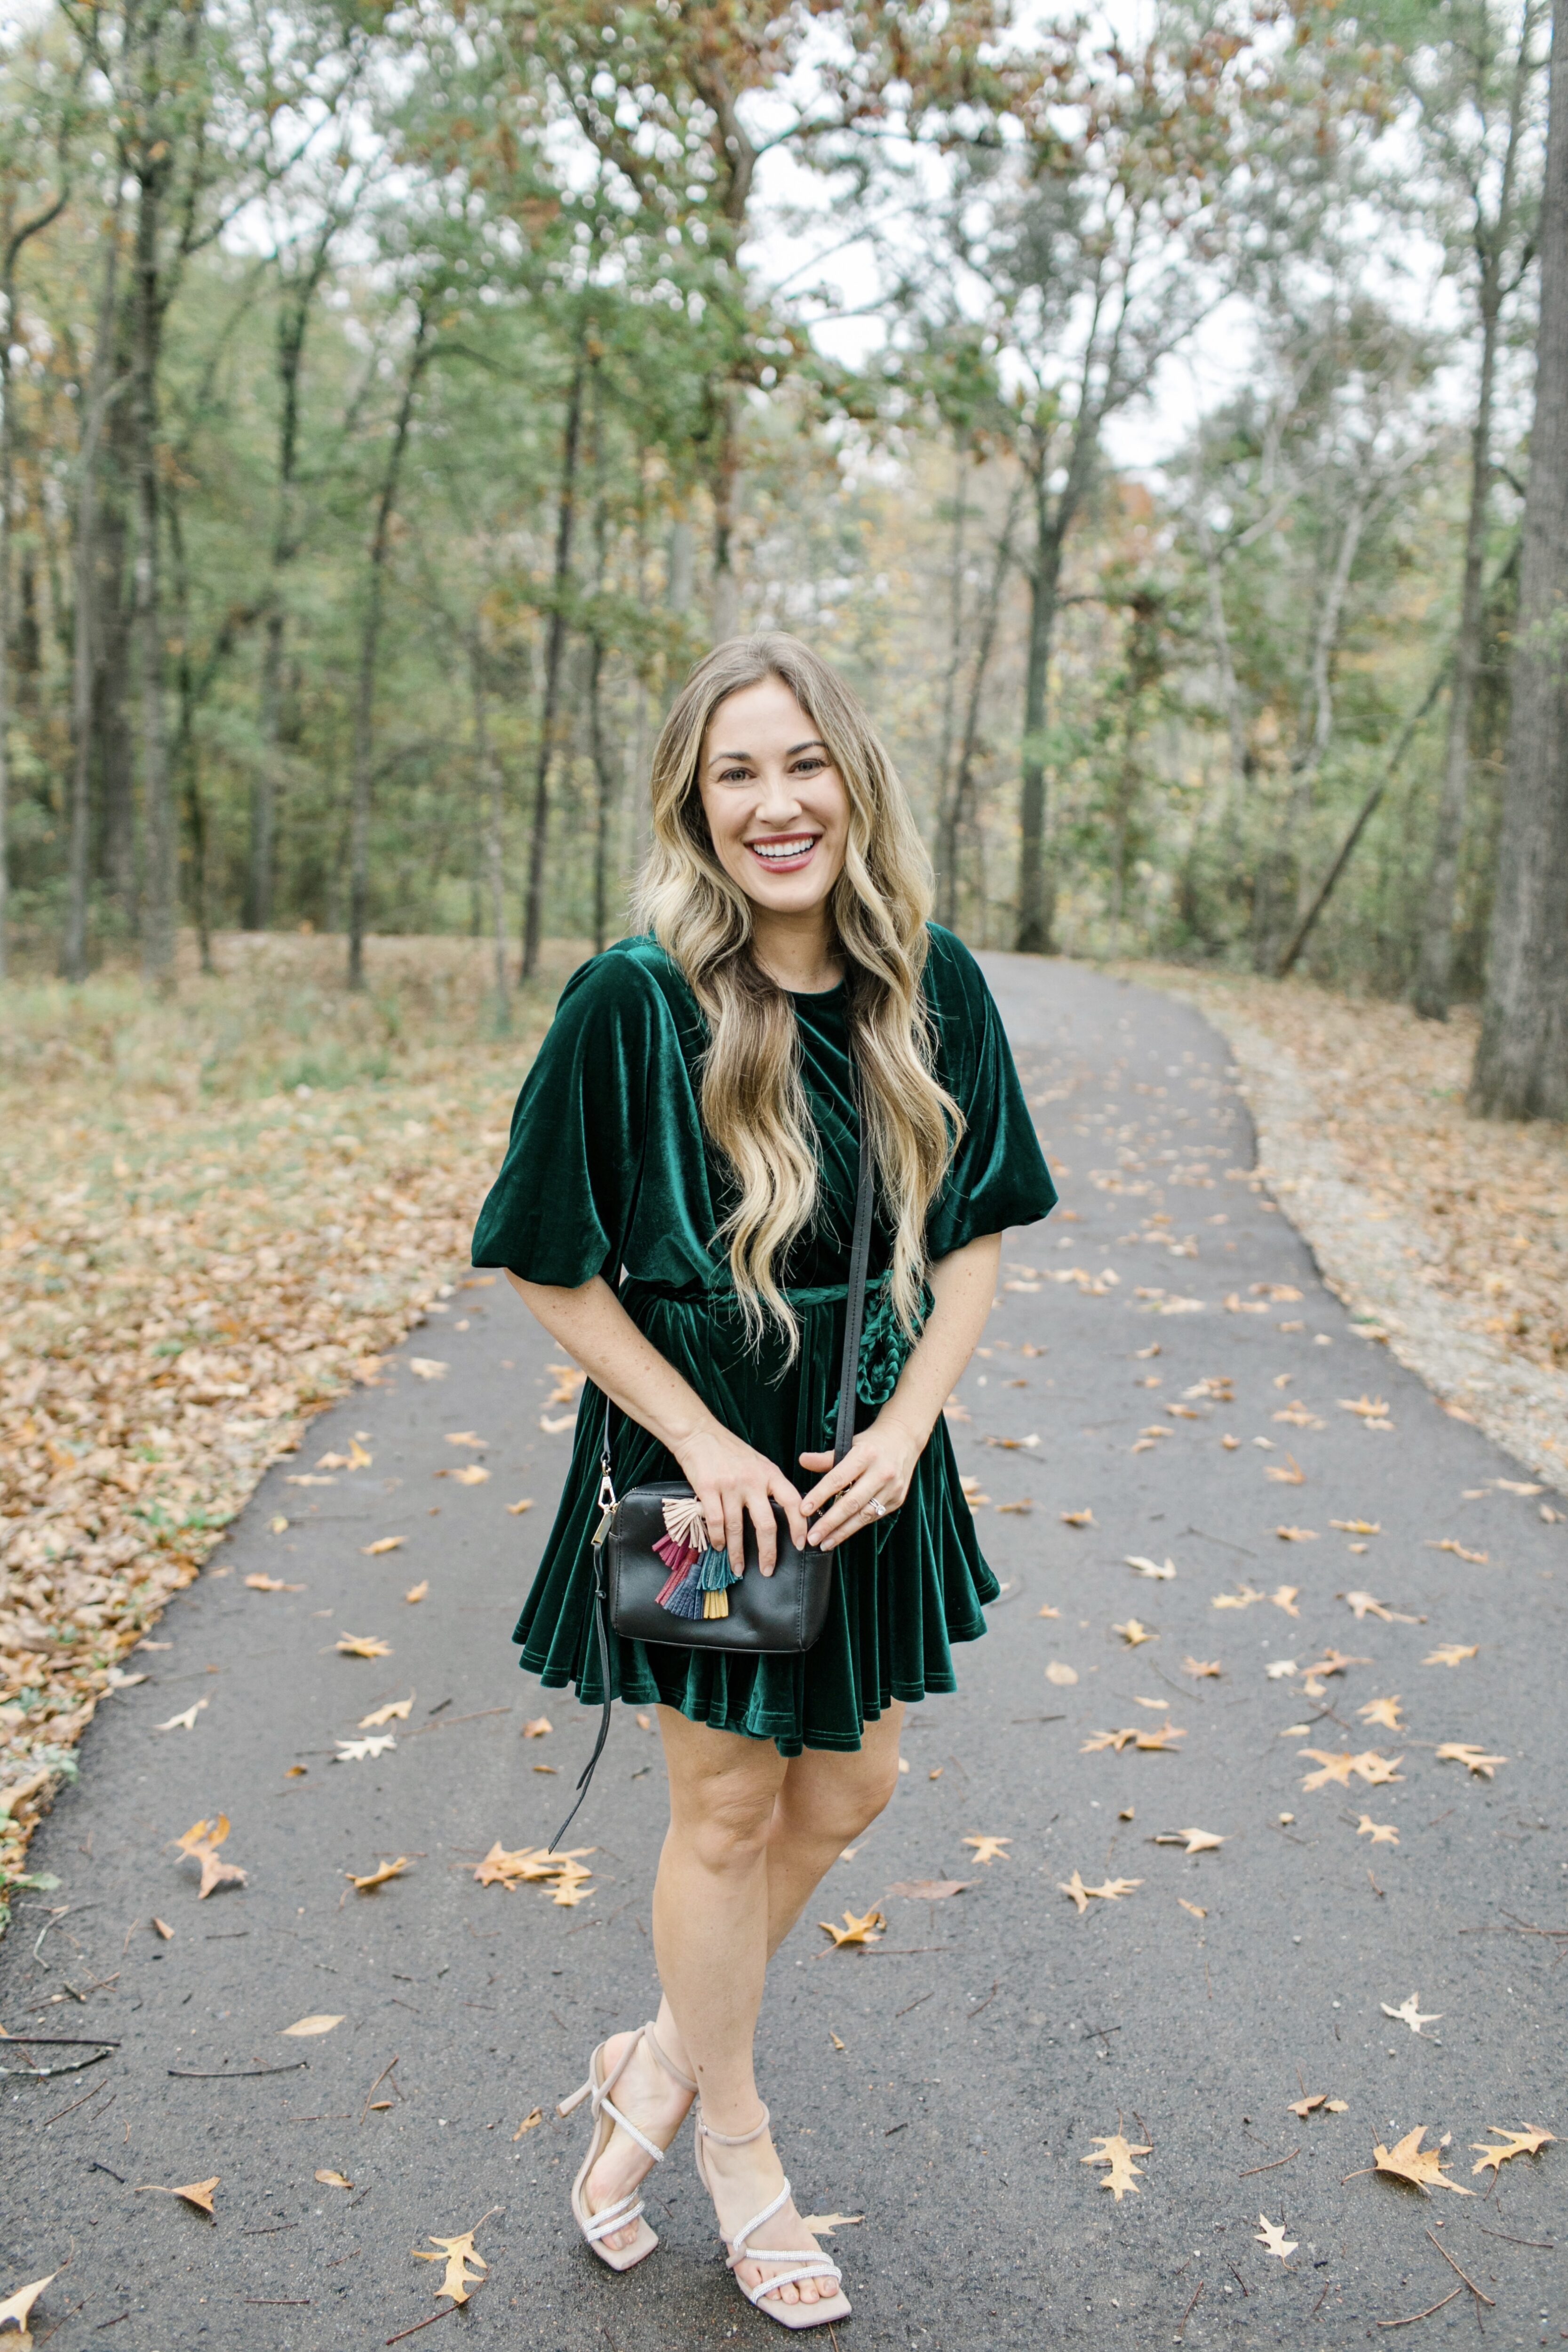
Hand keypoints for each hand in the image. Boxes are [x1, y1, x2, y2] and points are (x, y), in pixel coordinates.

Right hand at [669, 1419, 807, 1575]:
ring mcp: (730, 1485)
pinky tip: (719, 1548)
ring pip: (737, 1528)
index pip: (793, 1502)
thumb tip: (783, 1514)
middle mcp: (753, 1480)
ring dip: (737, 1553)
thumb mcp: (759, 1463)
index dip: (799, 1526)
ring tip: (738, 1568)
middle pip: (766, 1523)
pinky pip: (716, 1522)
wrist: (699, 1434)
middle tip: (768, 1570)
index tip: (801, 1545)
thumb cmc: (731, 1451)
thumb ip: (770, 1486)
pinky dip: (718, 1539)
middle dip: (768, 1552)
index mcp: (770, 1473)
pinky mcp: (708, 1489)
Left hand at [798, 1413, 922, 1550]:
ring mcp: (892, 1488)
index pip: (838, 1479)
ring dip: (842, 1532)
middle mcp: (881, 1472)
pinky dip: (856, 1526)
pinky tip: (842, 1534)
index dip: (819, 1496)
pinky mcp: (897, 1500)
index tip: (803, 1511)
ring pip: (864, 1515)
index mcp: (865, 1455)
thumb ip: (826, 1458)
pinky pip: (873, 1517)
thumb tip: (802, 1461)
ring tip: (824, 1543)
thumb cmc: (871, 1444)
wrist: (904, 1440)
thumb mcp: (849, 1443)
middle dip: (830, 1523)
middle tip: (812, 1537)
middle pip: (851, 1503)